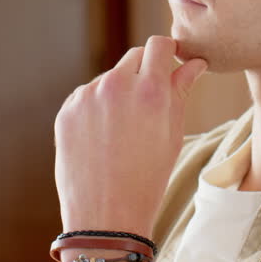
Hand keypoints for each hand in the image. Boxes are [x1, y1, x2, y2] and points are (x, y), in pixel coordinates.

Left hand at [54, 36, 207, 238]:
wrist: (105, 217)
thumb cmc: (148, 179)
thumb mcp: (173, 134)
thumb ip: (180, 91)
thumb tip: (193, 62)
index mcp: (150, 91)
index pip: (159, 44)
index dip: (167, 53)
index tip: (169, 64)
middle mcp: (116, 86)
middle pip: (134, 56)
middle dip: (144, 71)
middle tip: (148, 104)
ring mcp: (87, 97)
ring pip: (109, 78)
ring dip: (119, 92)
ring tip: (123, 131)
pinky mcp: (66, 111)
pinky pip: (86, 96)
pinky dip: (96, 108)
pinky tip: (102, 137)